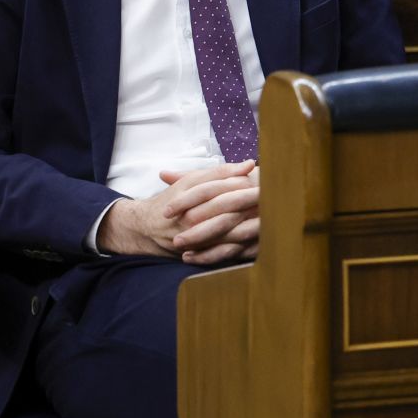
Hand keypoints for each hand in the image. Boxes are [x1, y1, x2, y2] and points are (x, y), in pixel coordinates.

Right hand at [98, 160, 256, 259]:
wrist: (146, 228)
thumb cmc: (174, 200)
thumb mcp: (191, 181)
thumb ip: (219, 172)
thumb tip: (249, 164)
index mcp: (189, 196)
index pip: (218, 187)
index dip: (240, 181)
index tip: (263, 175)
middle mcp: (191, 218)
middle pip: (224, 207)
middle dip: (249, 201)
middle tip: (271, 194)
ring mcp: (195, 238)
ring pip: (226, 232)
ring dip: (250, 226)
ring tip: (271, 217)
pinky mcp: (199, 253)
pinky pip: (223, 253)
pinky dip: (242, 248)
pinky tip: (260, 241)